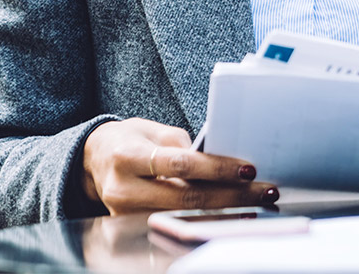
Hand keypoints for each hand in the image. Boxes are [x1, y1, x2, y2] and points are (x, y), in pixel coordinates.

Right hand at [80, 117, 277, 214]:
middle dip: (231, 196)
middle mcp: (123, 189)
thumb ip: (184, 145)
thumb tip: (222, 158)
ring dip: (225, 213)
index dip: (216, 168)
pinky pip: (174, 225)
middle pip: (185, 198)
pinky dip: (205, 221)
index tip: (248, 169)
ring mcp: (125, 213)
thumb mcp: (153, 131)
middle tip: (264, 192)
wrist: (94, 159)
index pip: (179, 164)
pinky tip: (231, 216)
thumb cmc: (132, 140)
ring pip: (183, 217)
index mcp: (128, 157)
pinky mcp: (131, 227)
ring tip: (256, 205)